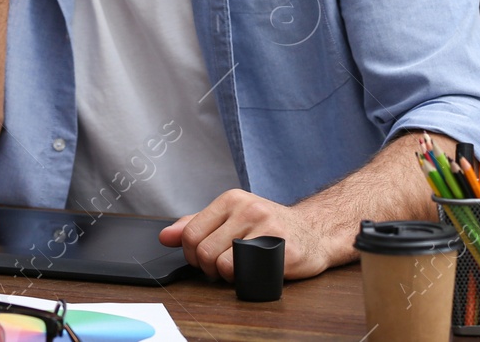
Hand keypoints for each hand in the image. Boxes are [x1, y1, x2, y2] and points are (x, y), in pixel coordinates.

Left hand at [158, 188, 348, 281]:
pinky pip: (246, 271)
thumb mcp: (231, 218)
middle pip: (204, 251)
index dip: (191, 254)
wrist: (314, 232)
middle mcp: (249, 209)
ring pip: (222, 263)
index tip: (203, 259)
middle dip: (208, 268)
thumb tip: (165, 236)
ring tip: (238, 269)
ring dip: (226, 275)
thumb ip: (197, 224)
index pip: (191, 232)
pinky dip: (244, 278)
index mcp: (232, 199)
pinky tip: (253, 271)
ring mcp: (267, 227)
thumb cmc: (270, 227)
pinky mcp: (282, 249)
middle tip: (222, 268)